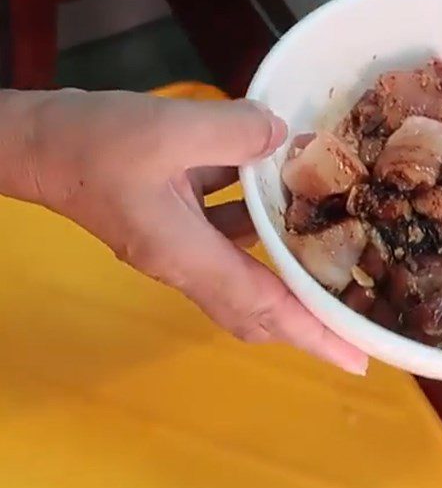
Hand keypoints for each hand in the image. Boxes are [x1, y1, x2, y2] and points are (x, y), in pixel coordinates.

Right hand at [24, 89, 367, 373]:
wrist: (37, 145)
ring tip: (330, 259)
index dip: (315, 333)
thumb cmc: (93, 144)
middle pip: (257, 311)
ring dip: (285, 274)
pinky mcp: (172, 227)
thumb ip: (233, 132)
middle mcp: (187, 265)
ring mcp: (178, 250)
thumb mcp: (168, 128)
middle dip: (306, 320)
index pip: (265, 306)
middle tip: (351, 317)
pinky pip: (226, 240)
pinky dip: (257, 229)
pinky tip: (276, 193)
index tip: (357, 359)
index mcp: (188, 257)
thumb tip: (282, 136)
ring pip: (244, 279)